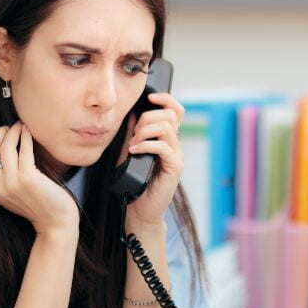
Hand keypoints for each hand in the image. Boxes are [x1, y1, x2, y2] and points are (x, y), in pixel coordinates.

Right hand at [0, 122, 78, 235]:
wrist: (56, 223)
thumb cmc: (37, 205)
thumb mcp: (11, 194)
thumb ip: (1, 177)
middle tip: (9, 128)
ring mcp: (12, 182)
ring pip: (5, 146)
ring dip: (13, 131)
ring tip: (21, 126)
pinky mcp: (28, 178)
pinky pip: (23, 150)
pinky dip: (26, 137)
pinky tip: (29, 132)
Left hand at [118, 92, 184, 229]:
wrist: (140, 210)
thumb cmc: (135, 182)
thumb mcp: (131, 151)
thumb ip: (134, 133)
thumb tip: (133, 112)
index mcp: (167, 139)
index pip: (176, 111)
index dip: (166, 99)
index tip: (149, 98)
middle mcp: (175, 145)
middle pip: (170, 115)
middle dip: (148, 118)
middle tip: (134, 134)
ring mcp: (176, 156)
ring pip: (167, 128)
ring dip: (145, 131)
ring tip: (133, 144)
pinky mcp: (174, 168)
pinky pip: (163, 147)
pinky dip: (146, 145)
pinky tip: (134, 151)